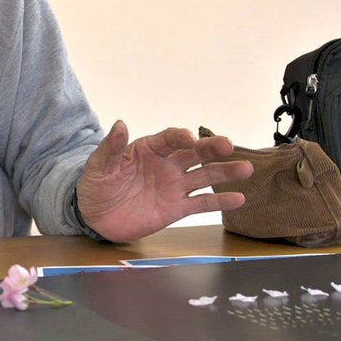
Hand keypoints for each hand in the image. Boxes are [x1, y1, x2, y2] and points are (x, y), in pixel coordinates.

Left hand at [75, 121, 252, 241]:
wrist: (94, 216)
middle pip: (194, 153)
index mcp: (148, 149)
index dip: (179, 137)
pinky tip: (238, 198)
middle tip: (229, 144)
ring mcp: (173, 186)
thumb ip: (110, 148)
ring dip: (225, 172)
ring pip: (204, 176)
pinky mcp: (175, 208)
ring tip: (246, 169)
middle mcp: (166, 165)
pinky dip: (219, 201)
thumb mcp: (98, 165)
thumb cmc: (95, 185)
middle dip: (211, 148)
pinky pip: (201, 203)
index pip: (169, 139)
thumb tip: (119, 124)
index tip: (189, 138)